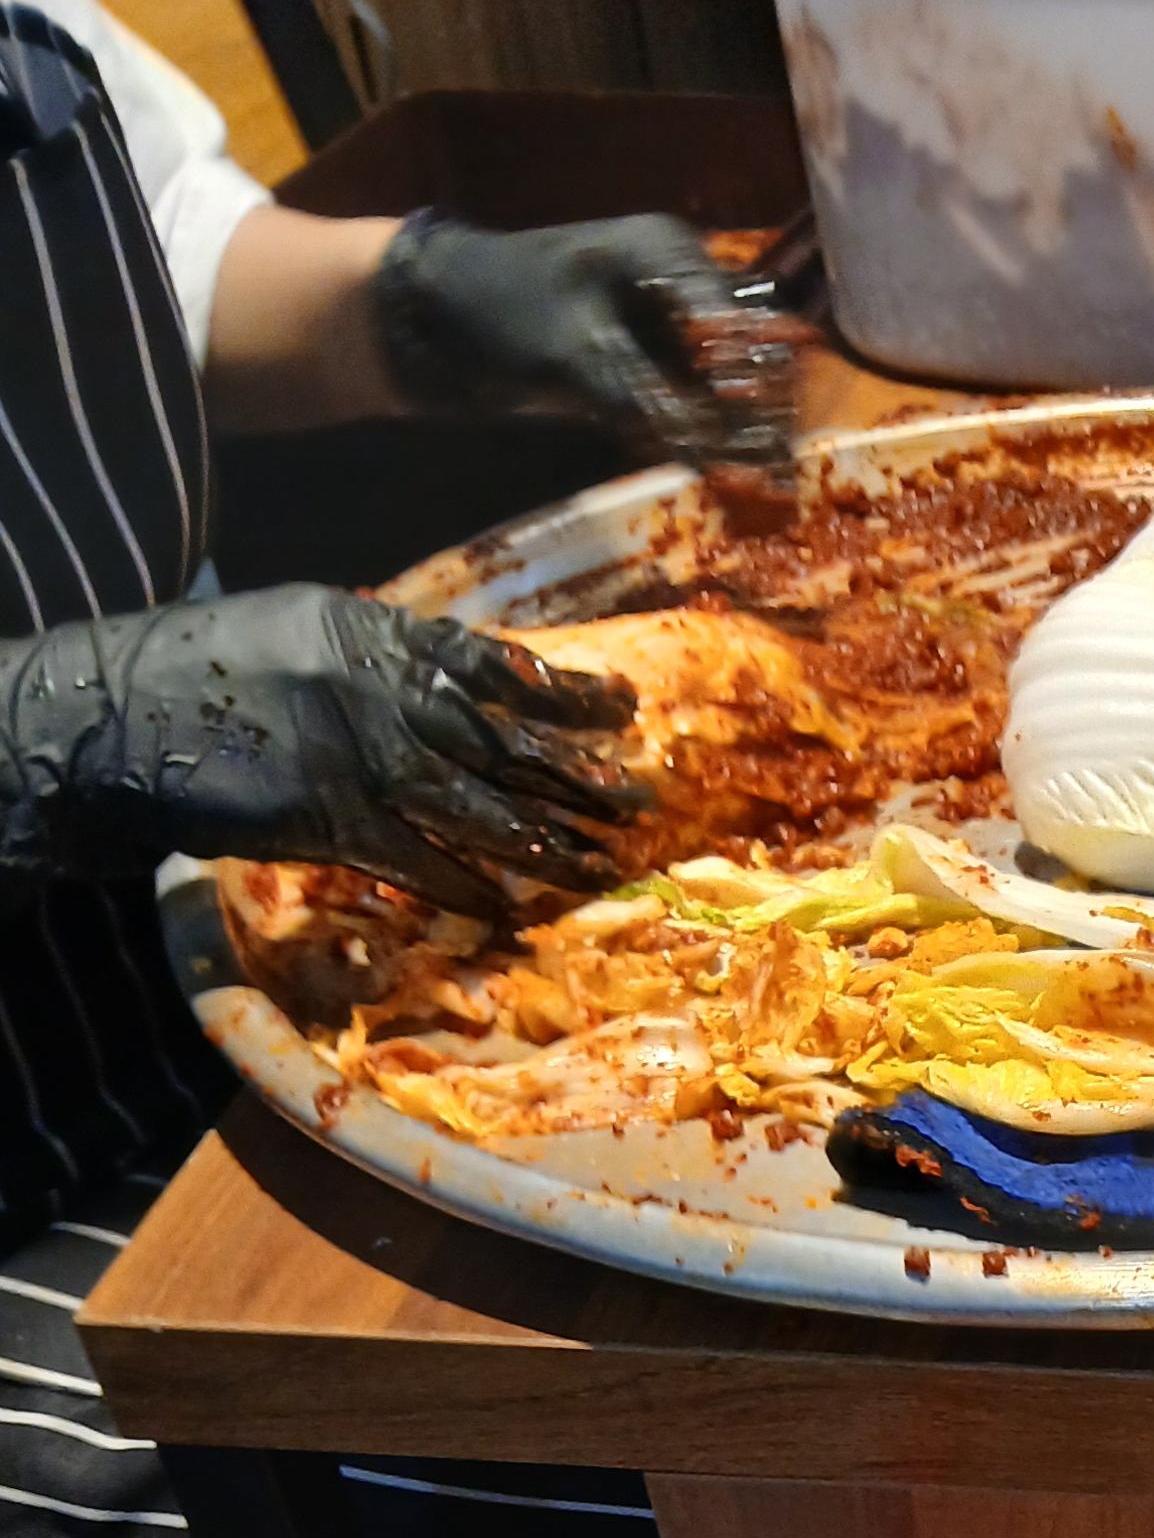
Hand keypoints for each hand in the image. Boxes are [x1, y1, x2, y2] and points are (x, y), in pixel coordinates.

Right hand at [0, 587, 641, 913]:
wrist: (127, 716)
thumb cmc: (215, 667)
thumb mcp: (307, 630)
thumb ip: (385, 654)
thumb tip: (460, 679)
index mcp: (379, 639)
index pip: (498, 665)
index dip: (567, 692)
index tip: (623, 709)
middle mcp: (383, 697)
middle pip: (507, 744)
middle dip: (579, 775)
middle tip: (642, 800)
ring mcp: (362, 764)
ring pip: (481, 810)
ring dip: (547, 840)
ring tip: (603, 860)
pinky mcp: (334, 825)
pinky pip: (422, 866)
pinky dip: (471, 889)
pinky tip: (514, 907)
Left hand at [373, 212, 801, 475]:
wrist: (426, 323)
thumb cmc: (497, 311)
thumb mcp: (577, 353)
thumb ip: (649, 398)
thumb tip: (717, 449)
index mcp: (666, 256)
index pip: (739, 325)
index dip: (760, 389)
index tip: (773, 449)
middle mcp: (674, 287)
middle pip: (742, 356)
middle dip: (760, 415)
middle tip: (775, 478)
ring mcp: (656, 328)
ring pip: (721, 387)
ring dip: (736, 435)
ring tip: (757, 489)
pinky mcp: (637, 368)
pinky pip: (688, 407)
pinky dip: (701, 443)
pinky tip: (720, 480)